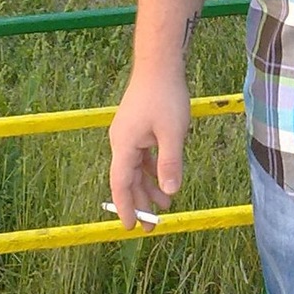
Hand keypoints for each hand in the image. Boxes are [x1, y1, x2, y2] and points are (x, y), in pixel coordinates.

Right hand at [108, 67, 190, 227]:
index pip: (121, 184)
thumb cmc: (165, 96)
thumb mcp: (172, 133)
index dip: (125, 207)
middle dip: (139, 203)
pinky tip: (164, 181)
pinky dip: (152, 171)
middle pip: (128, 180)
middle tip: (152, 226)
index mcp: (124, 145)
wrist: (159, 66)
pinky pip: (142, 157)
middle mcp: (121, 142)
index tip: (130, 227)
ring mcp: (129, 135)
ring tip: (165, 206)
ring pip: (136, 169)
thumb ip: (170, 163)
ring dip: (149, 188)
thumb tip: (170, 192)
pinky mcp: (138, 129)